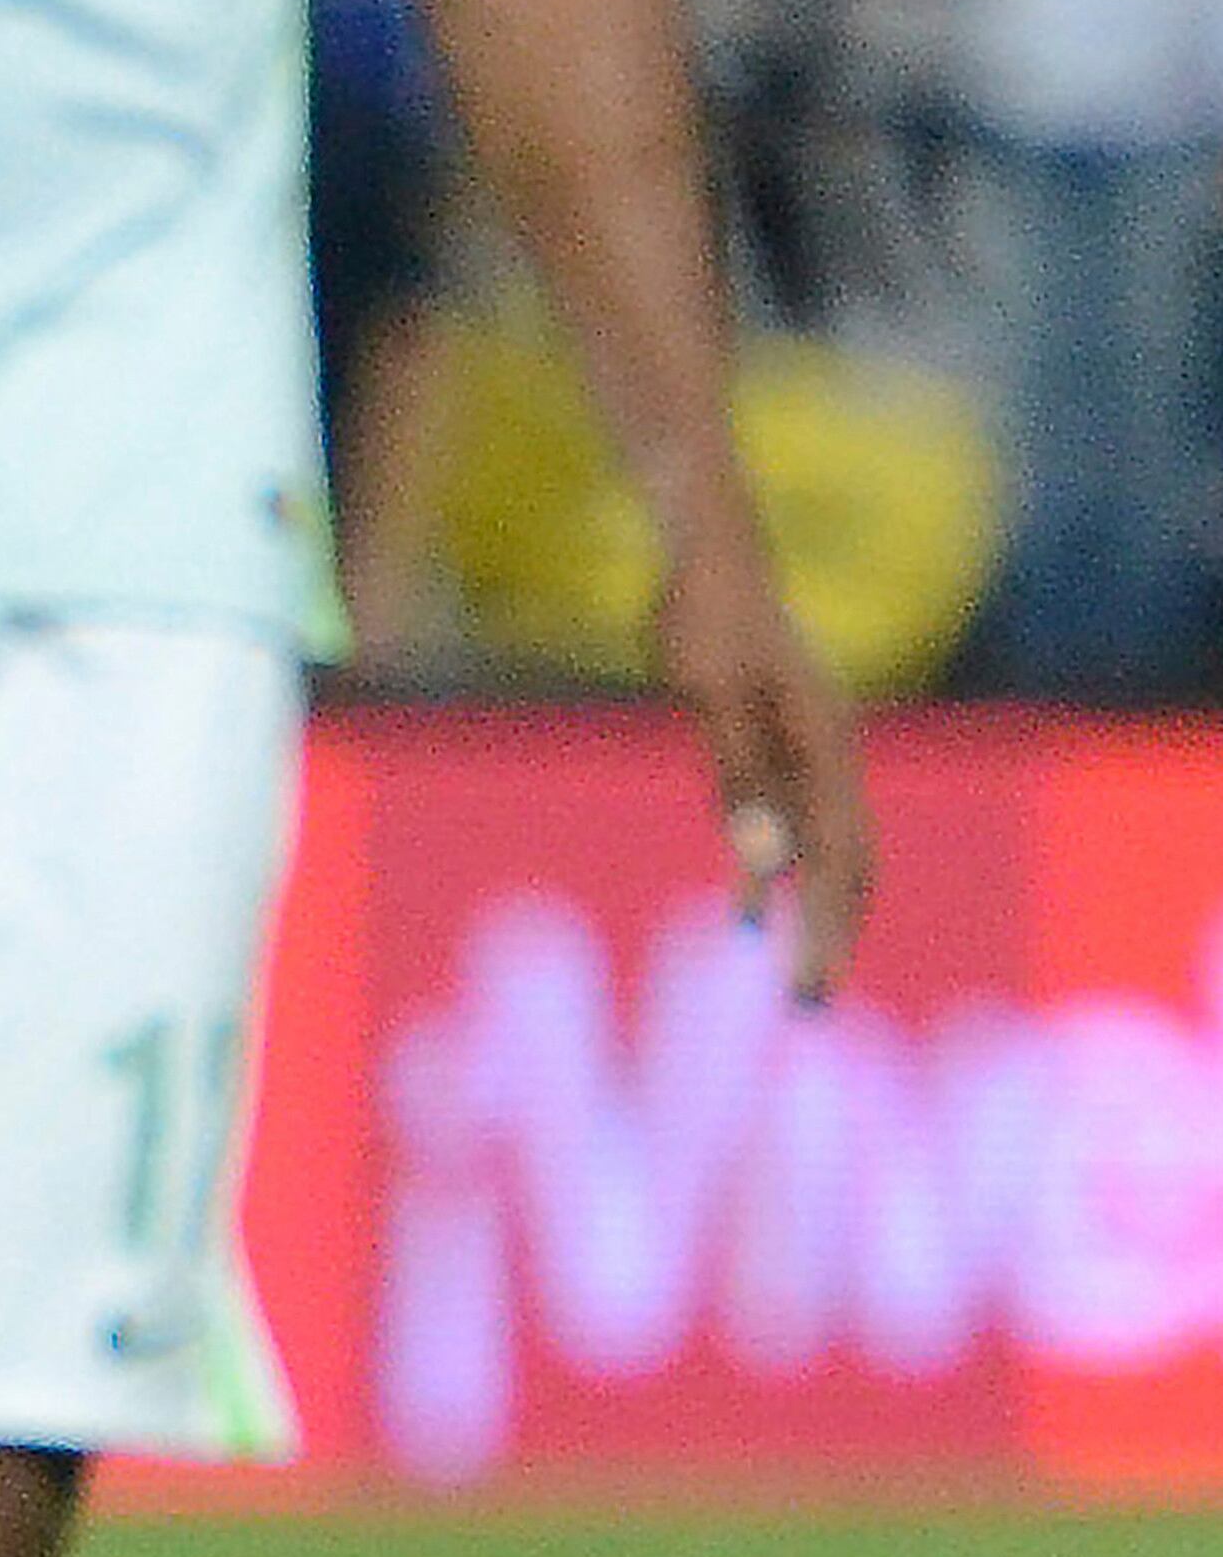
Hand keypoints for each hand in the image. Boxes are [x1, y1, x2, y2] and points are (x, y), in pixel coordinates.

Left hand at [655, 532, 872, 1002]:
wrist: (710, 552)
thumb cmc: (707, 617)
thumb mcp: (713, 696)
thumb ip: (740, 779)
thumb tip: (765, 866)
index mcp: (828, 750)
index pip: (842, 864)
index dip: (828, 931)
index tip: (807, 988)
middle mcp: (832, 755)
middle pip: (848, 864)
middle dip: (832, 934)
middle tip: (806, 1003)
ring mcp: (809, 747)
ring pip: (823, 846)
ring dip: (809, 907)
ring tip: (793, 970)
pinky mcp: (778, 737)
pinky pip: (788, 817)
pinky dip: (777, 863)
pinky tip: (750, 898)